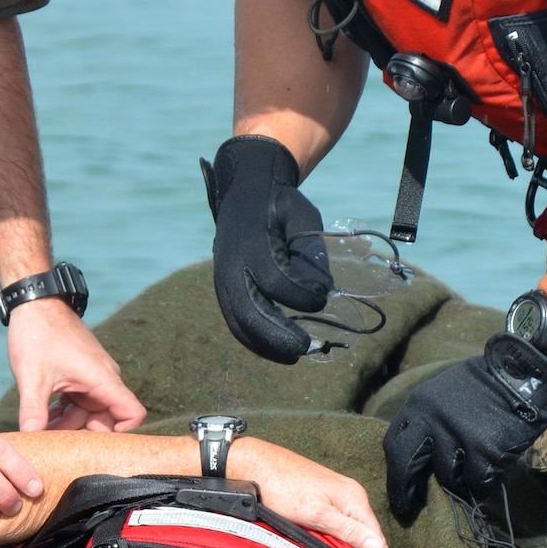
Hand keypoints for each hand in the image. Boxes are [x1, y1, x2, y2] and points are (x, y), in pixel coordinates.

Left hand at [8, 297, 146, 432]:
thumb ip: (33, 411)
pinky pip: (79, 401)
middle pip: (106, 418)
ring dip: (68, 423)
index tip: (94, 443)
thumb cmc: (38, 334)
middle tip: (55, 443)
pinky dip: (64, 411)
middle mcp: (103, 378)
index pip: (132, 413)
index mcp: (102, 379)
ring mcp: (92, 376)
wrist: (34, 302)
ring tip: (40, 428)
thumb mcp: (32, 377)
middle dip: (82, 432)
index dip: (122, 432)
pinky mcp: (80, 373)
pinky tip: (42, 416)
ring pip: (89, 411)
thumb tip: (30, 438)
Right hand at [204, 135, 330, 363]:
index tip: (324, 297)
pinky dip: (255, 341)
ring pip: (239, 324)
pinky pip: (235, 323)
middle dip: (280, 336)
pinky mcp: (223, 291)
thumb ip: (311, 250)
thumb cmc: (279, 204)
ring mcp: (222, 280)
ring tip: (294, 356)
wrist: (244, 191)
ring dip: (266, 346)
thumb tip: (323, 289)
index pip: (275, 280)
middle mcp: (230, 265)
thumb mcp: (302, 214)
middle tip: (308, 348)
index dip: (301, 295)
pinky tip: (277, 350)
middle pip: (250, 312)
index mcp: (251, 243)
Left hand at [237, 436, 391, 547]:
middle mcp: (352, 497)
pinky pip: (344, 528)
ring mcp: (337, 498)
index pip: (378, 542)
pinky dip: (348, 547)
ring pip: (357, 534)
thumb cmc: (282, 488)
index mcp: (355, 500)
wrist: (252, 464)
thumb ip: (348, 531)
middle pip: (371, 538)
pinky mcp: (323, 499)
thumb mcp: (316, 514)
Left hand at [382, 334, 546, 523]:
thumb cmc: (484, 386)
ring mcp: (457, 435)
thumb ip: (428, 421)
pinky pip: (478, 482)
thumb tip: (418, 459)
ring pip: (448, 478)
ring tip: (476, 471)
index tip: (399, 490)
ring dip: (461, 482)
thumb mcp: (444, 394)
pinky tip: (495, 470)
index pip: (394, 445)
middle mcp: (432, 419)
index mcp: (419, 405)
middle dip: (407, 491)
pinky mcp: (484, 450)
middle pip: (407, 465)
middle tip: (411, 509)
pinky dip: (486, 483)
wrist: (523, 373)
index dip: (394, 472)